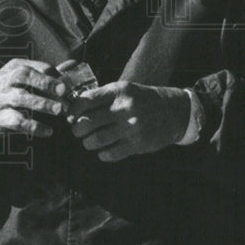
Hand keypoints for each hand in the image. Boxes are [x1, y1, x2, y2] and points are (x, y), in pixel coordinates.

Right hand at [0, 58, 66, 139]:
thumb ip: (45, 74)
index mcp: (14, 67)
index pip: (35, 66)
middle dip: (45, 83)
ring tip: (59, 111)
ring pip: (21, 98)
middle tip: (63, 93)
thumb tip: (73, 64)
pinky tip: (47, 131)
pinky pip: (17, 121)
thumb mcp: (21, 78)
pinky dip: (34, 127)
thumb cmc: (7, 92)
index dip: (52, 75)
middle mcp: (4, 80)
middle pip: (24, 76)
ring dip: (42, 104)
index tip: (66, 86)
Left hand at [67, 81, 190, 161]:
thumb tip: (72, 109)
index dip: (73, 112)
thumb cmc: (142, 100)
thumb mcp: (124, 90)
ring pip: (95, 140)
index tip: (71, 117)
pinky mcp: (137, 144)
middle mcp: (125, 108)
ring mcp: (131, 127)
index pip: (85, 101)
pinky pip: (110, 154)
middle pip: (86, 123)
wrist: (173, 111)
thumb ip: (101, 97)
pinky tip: (105, 150)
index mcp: (119, 91)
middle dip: (77, 130)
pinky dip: (103, 154)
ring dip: (88, 143)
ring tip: (90, 141)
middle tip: (79, 132)